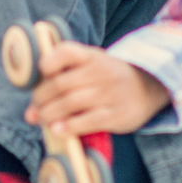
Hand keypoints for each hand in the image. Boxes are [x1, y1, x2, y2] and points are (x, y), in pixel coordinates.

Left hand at [25, 42, 169, 137]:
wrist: (150, 87)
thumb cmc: (110, 79)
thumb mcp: (93, 66)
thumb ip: (66, 79)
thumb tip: (31, 110)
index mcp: (92, 56)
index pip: (66, 51)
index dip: (47, 63)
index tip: (40, 76)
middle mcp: (101, 71)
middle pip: (61, 83)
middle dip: (41, 98)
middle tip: (35, 109)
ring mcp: (110, 93)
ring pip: (71, 103)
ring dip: (50, 114)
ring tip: (43, 120)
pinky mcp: (117, 114)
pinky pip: (89, 121)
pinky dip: (69, 127)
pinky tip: (58, 130)